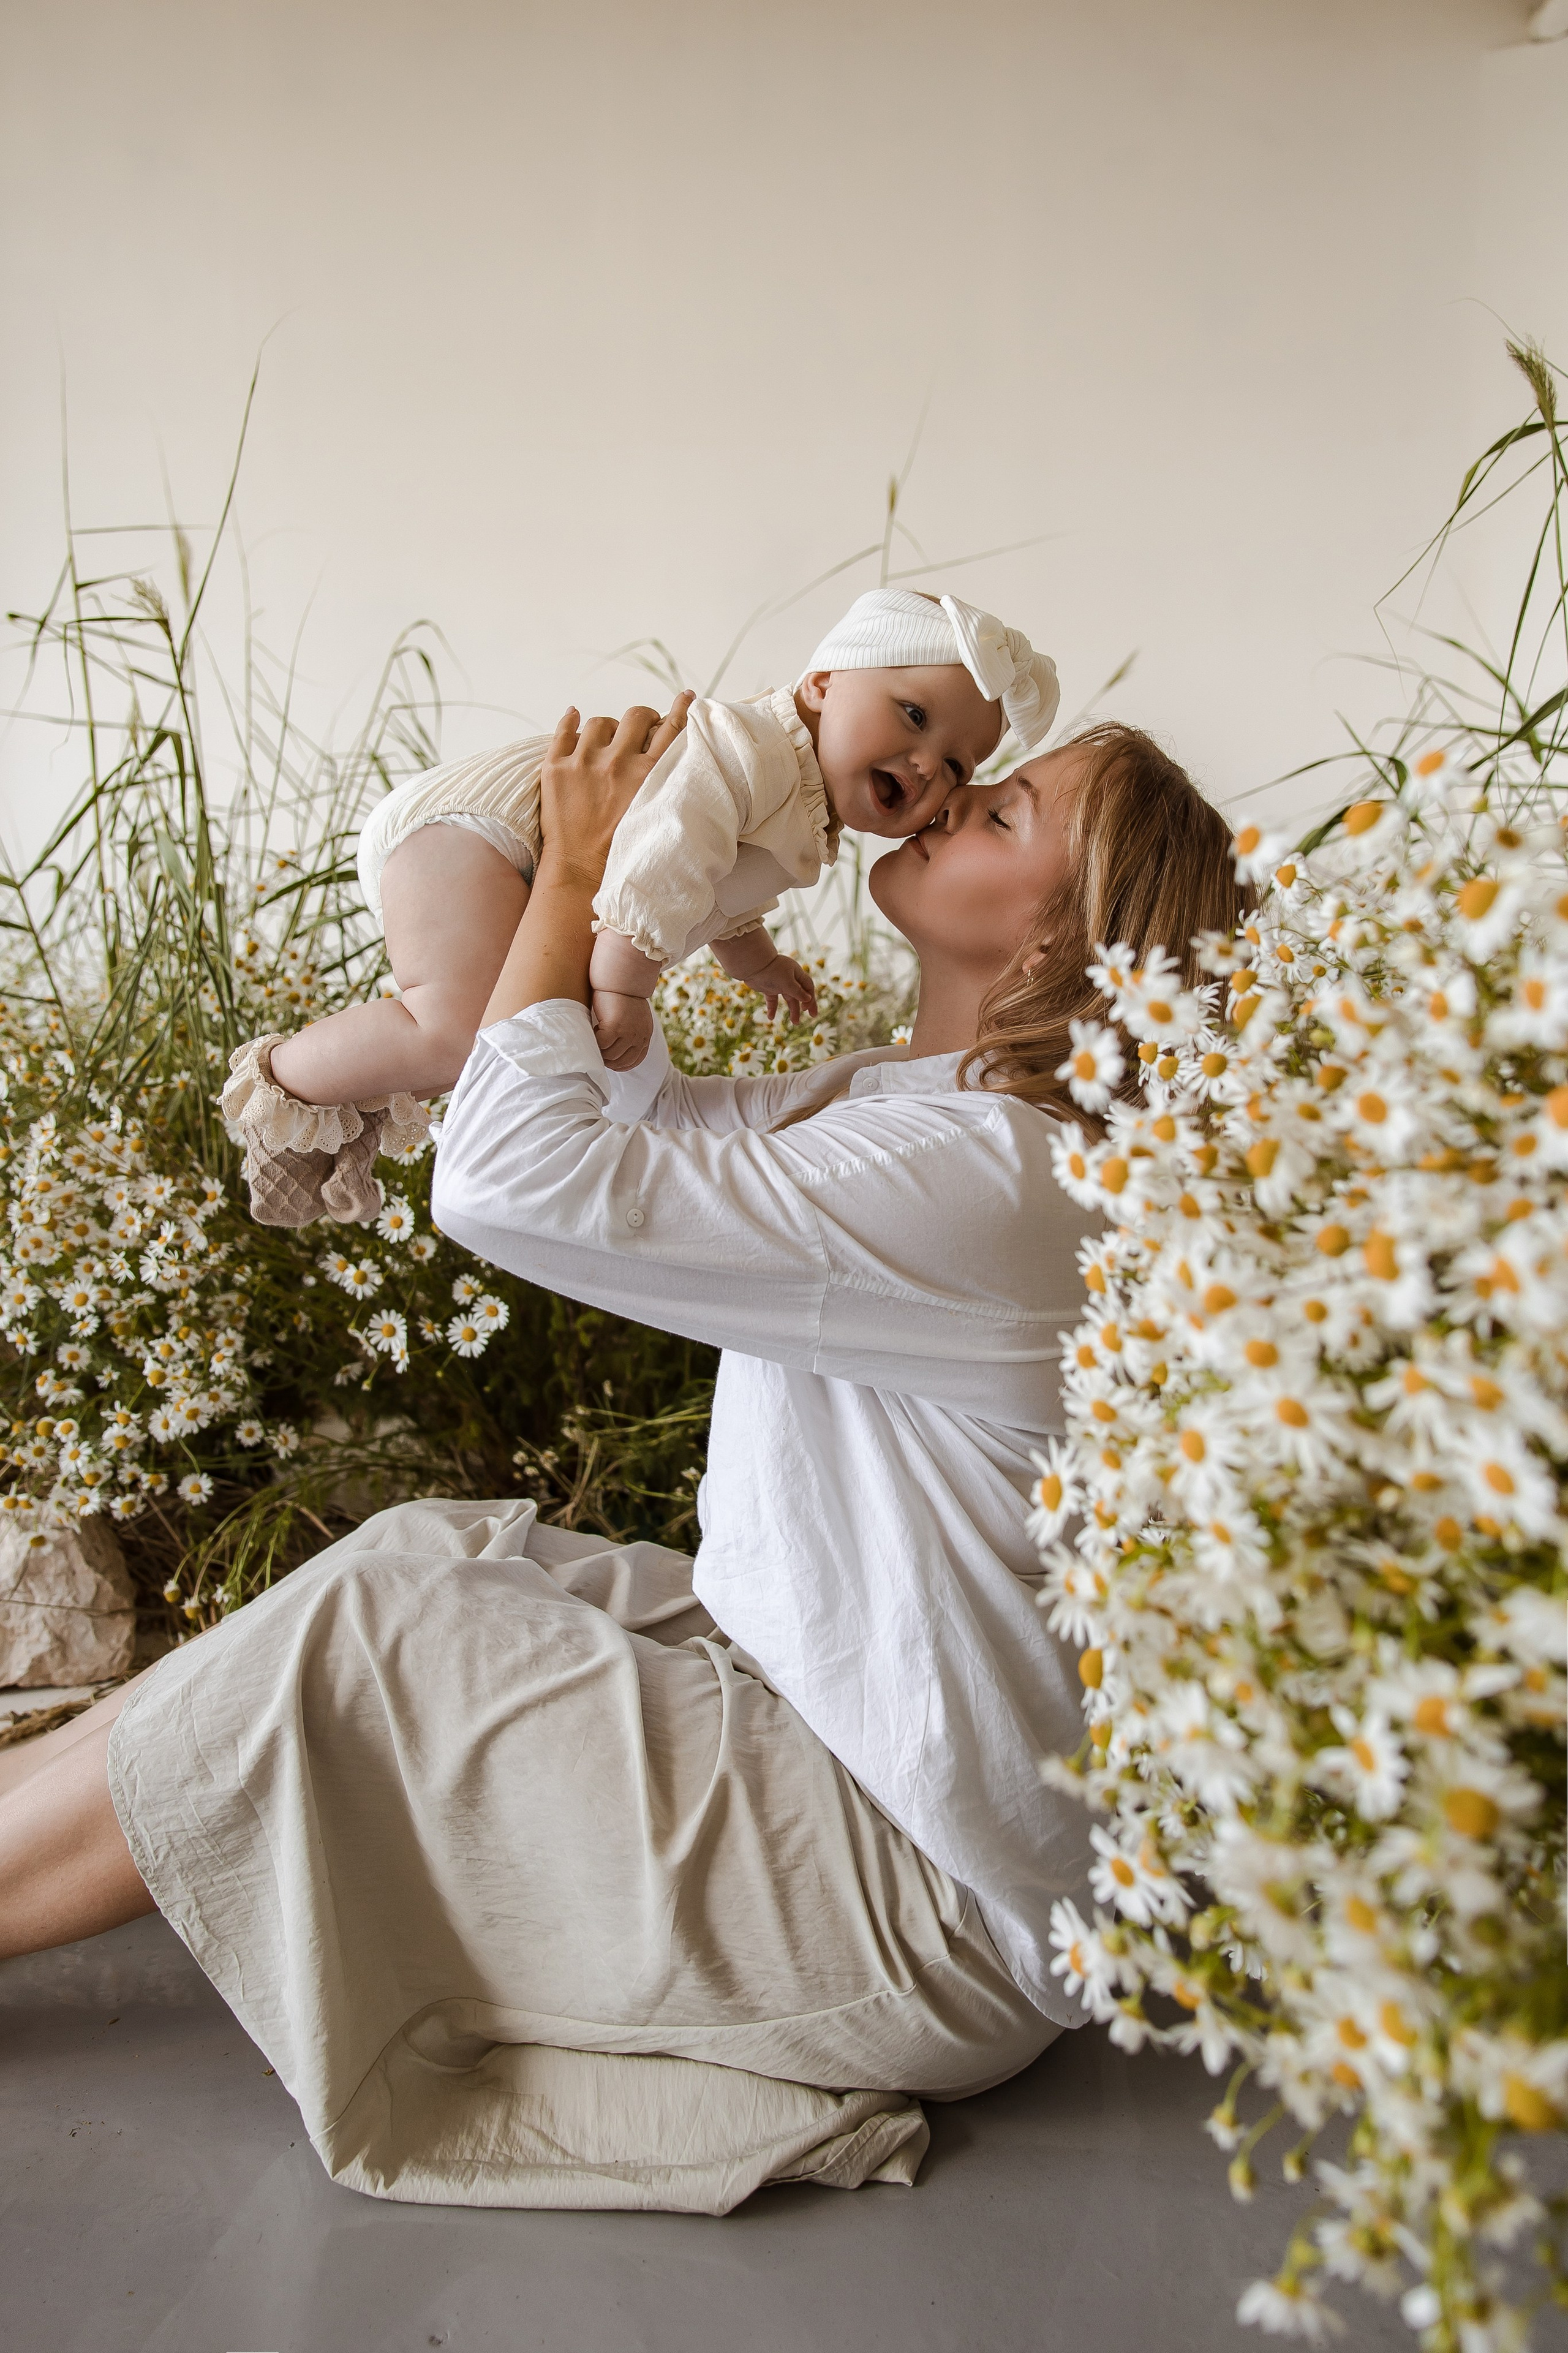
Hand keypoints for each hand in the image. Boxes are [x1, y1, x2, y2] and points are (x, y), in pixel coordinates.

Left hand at [538, 694, 693, 886]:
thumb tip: (676, 762)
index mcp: (649, 776)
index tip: (686, 697)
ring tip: (606, 744)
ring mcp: (583, 763)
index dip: (681, 709)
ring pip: (600, 722)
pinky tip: (574, 717)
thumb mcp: (657, 817)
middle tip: (640, 729)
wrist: (581, 874)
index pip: (671, 729)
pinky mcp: (556, 769)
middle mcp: (618, 763)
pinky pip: (564, 730)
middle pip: (636, 716)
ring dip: (607, 729)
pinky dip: (570, 721)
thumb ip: (667, 788)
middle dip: (642, 719)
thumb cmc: (623, 854)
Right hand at [591, 987, 654, 1071]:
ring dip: (600, 1049)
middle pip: (620, 1061)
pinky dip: (595, 1040)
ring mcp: (628, 1033)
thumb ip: (629, 1033)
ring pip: (610, 1055)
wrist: (621, 979)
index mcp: (645, 1035)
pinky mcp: (616, 1028)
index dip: (620, 1064)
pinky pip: (601, 1044)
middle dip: (607, 1058)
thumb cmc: (623, 997)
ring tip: (596, 1037)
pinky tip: (595, 1029)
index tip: (608, 1060)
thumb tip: (615, 1050)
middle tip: (597, 1048)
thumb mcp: (633, 1018)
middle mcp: (639, 1036)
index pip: (635, 1061)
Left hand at [748, 951, 817, 1025]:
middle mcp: (789, 978)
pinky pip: (773, 1000)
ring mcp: (779, 983)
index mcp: (797, 973)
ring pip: (789, 999)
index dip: (810, 998)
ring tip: (795, 1023)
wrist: (752, 965)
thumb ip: (798, 992)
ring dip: (792, 1010)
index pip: (808, 987)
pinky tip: (771, 1017)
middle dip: (806, 1005)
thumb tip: (808, 999)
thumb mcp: (788, 982)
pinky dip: (773, 1008)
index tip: (807, 1009)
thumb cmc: (772, 971)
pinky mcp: (768, 988)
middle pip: (801, 994)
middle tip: (813, 1016)